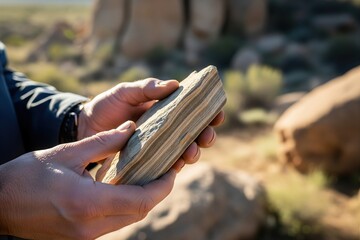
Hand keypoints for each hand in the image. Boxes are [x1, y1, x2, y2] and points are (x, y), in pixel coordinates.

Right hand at [0, 122, 175, 238]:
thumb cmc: (27, 175)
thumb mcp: (67, 153)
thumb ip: (103, 142)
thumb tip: (130, 128)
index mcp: (88, 203)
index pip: (141, 200)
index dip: (163, 186)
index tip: (172, 169)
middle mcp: (91, 226)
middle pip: (139, 212)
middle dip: (157, 192)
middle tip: (166, 170)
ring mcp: (86, 235)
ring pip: (129, 219)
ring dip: (144, 199)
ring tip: (151, 176)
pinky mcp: (82, 236)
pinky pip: (115, 222)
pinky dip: (127, 205)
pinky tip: (128, 187)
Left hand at [78, 78, 224, 170]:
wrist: (84, 128)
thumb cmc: (106, 106)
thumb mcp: (125, 92)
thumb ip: (147, 88)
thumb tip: (174, 84)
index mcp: (165, 108)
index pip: (193, 109)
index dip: (209, 111)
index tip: (217, 113)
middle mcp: (166, 128)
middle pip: (195, 132)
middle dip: (206, 135)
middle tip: (206, 136)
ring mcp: (158, 146)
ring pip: (185, 150)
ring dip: (193, 152)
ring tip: (191, 152)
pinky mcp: (148, 161)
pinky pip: (167, 165)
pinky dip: (175, 166)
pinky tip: (177, 165)